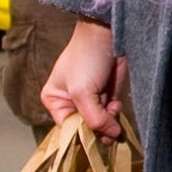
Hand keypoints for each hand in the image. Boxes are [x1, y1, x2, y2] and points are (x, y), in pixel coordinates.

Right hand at [42, 20, 128, 135]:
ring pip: (101, 125)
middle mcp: (70, 103)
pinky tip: (116, 104)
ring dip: (109, 122)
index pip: (67, 130)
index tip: (95, 135)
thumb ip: (93, 119)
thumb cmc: (86, 58)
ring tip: (112, 108)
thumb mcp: (82, 91)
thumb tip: (111, 135)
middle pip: (85, 130)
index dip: (82, 135)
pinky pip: (111, 117)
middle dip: (98, 129)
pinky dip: (116, 114)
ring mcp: (90, 101)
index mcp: (55, 101)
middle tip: (108, 123)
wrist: (108, 35)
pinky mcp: (107, 97)